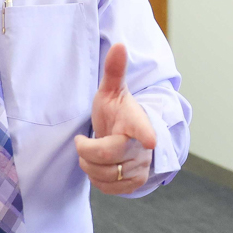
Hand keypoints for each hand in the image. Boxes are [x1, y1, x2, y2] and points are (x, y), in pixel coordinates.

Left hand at [76, 43, 157, 195]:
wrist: (128, 137)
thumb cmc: (117, 112)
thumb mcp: (112, 91)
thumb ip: (114, 70)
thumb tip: (119, 44)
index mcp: (137, 122)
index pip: (143, 129)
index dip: (146, 135)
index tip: (150, 141)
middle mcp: (143, 148)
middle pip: (106, 155)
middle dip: (87, 150)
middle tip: (83, 140)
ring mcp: (141, 167)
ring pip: (105, 174)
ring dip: (89, 165)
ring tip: (90, 152)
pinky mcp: (135, 183)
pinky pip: (108, 188)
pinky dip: (96, 179)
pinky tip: (98, 166)